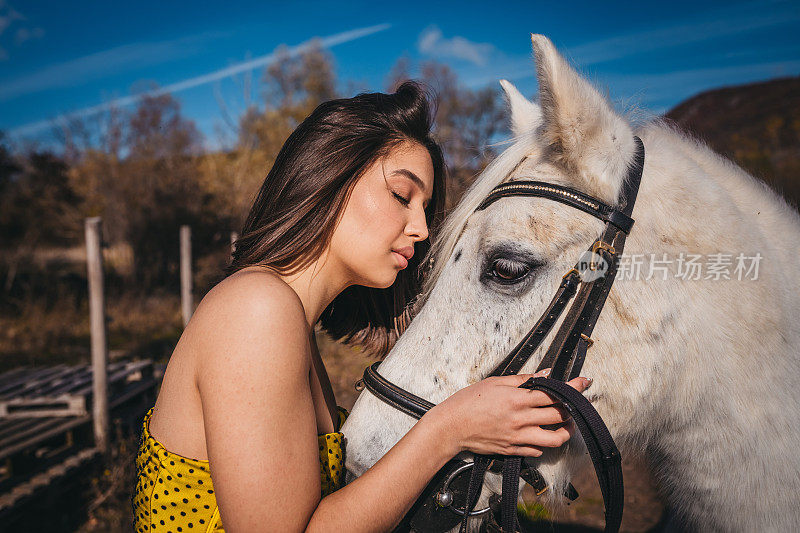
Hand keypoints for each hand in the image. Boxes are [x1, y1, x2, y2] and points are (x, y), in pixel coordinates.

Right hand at [426, 368, 592, 457]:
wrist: (451, 427)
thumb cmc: (468, 402)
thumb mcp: (495, 382)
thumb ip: (522, 379)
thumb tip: (544, 373)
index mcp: (517, 399)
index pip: (554, 393)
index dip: (573, 387)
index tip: (583, 383)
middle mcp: (521, 419)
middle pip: (559, 415)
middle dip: (574, 408)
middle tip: (578, 403)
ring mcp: (518, 437)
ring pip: (554, 438)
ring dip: (566, 431)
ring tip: (567, 424)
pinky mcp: (513, 449)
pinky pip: (538, 450)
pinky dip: (545, 443)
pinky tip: (544, 435)